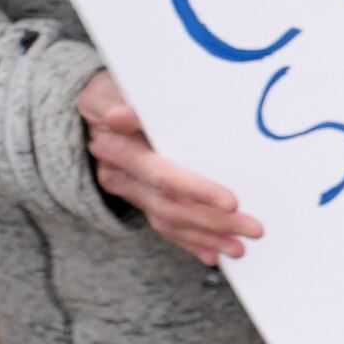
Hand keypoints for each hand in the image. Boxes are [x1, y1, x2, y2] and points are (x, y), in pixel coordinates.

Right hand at [79, 68, 263, 263]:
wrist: (90, 107)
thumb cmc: (114, 91)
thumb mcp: (112, 89)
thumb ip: (122, 102)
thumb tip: (119, 117)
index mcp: (118, 149)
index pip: (161, 175)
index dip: (196, 190)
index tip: (232, 202)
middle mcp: (120, 175)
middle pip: (170, 205)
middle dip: (213, 221)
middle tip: (254, 229)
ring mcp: (129, 190)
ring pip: (169, 220)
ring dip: (206, 237)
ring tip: (240, 248)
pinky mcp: (139, 199)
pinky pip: (164, 226)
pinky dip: (190, 241)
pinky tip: (215, 253)